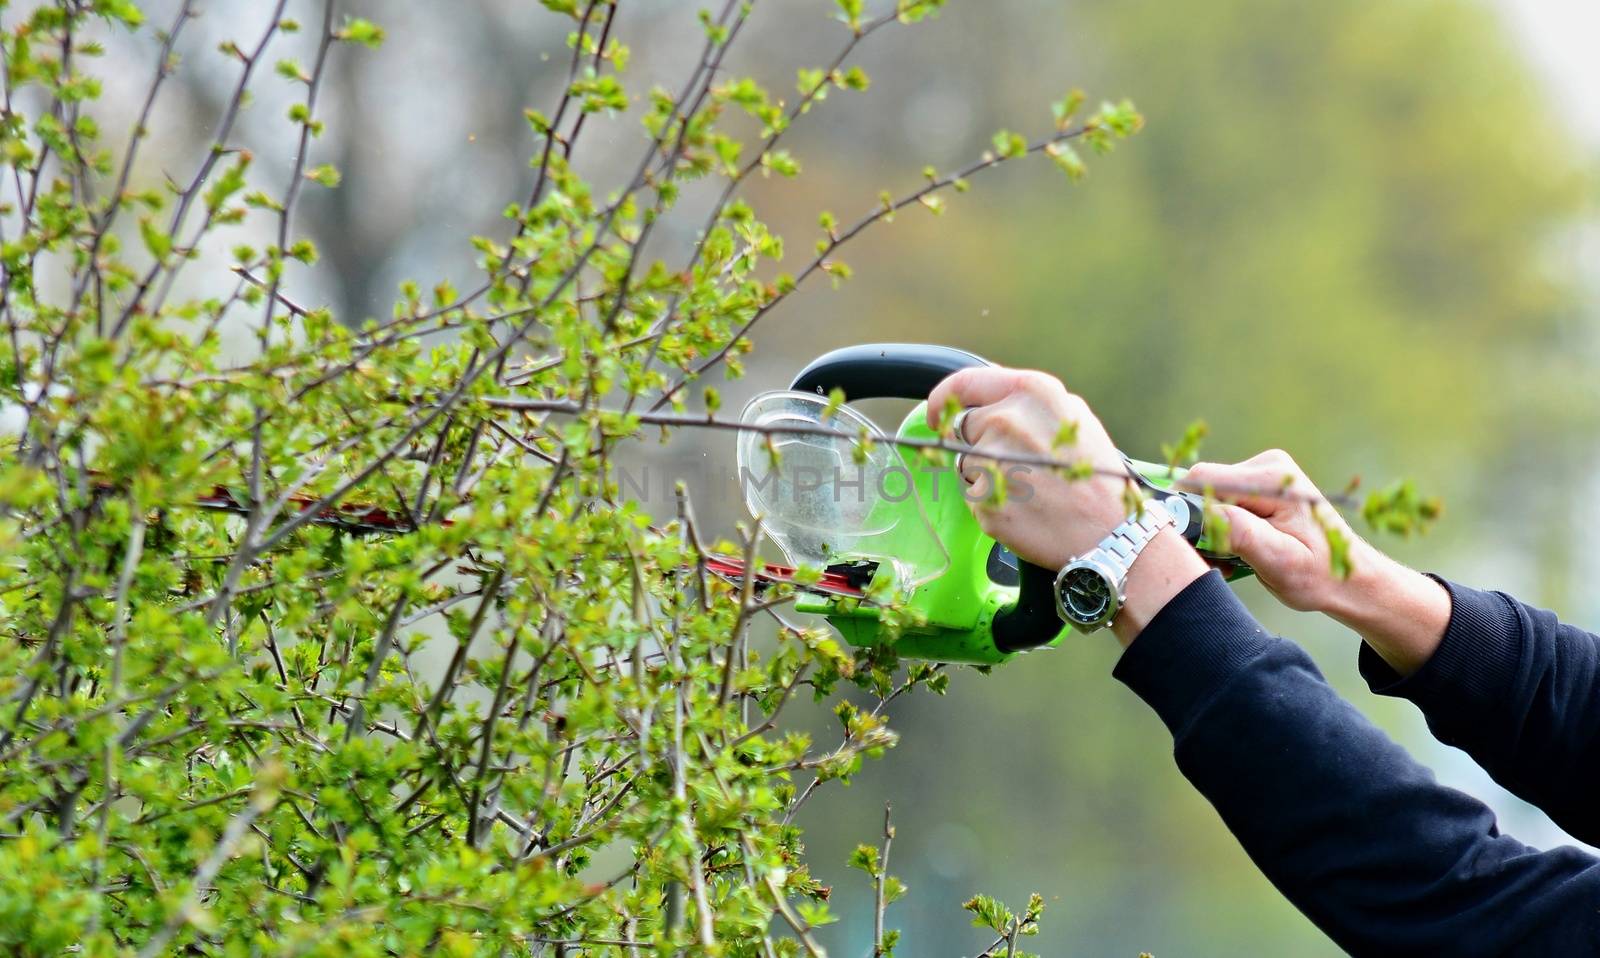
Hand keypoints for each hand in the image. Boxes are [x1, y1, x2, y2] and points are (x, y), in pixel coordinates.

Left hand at [927, 366, 1207, 645]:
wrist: (1111, 533)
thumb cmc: (1096, 477)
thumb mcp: (1071, 418)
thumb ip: (1026, 402)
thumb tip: (983, 397)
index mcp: (1031, 392)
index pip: (963, 383)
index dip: (943, 401)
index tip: (937, 415)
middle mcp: (1006, 419)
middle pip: (962, 428)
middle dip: (979, 445)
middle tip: (1019, 467)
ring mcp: (992, 460)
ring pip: (965, 464)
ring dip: (985, 476)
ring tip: (1030, 489)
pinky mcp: (985, 499)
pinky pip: (973, 497)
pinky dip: (992, 505)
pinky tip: (1025, 509)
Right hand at [1183, 450, 1449, 674]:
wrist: (1349, 577)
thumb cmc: (1320, 575)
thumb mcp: (1279, 562)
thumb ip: (1241, 534)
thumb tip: (1201, 512)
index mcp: (1272, 480)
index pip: (1202, 481)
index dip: (1186, 512)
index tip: (1196, 548)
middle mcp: (1266, 466)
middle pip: (1202, 488)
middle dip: (1199, 527)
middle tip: (1217, 563)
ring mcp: (1263, 473)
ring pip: (1207, 497)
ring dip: (1209, 532)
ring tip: (1230, 562)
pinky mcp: (1259, 485)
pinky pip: (1220, 501)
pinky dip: (1220, 528)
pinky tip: (1237, 551)